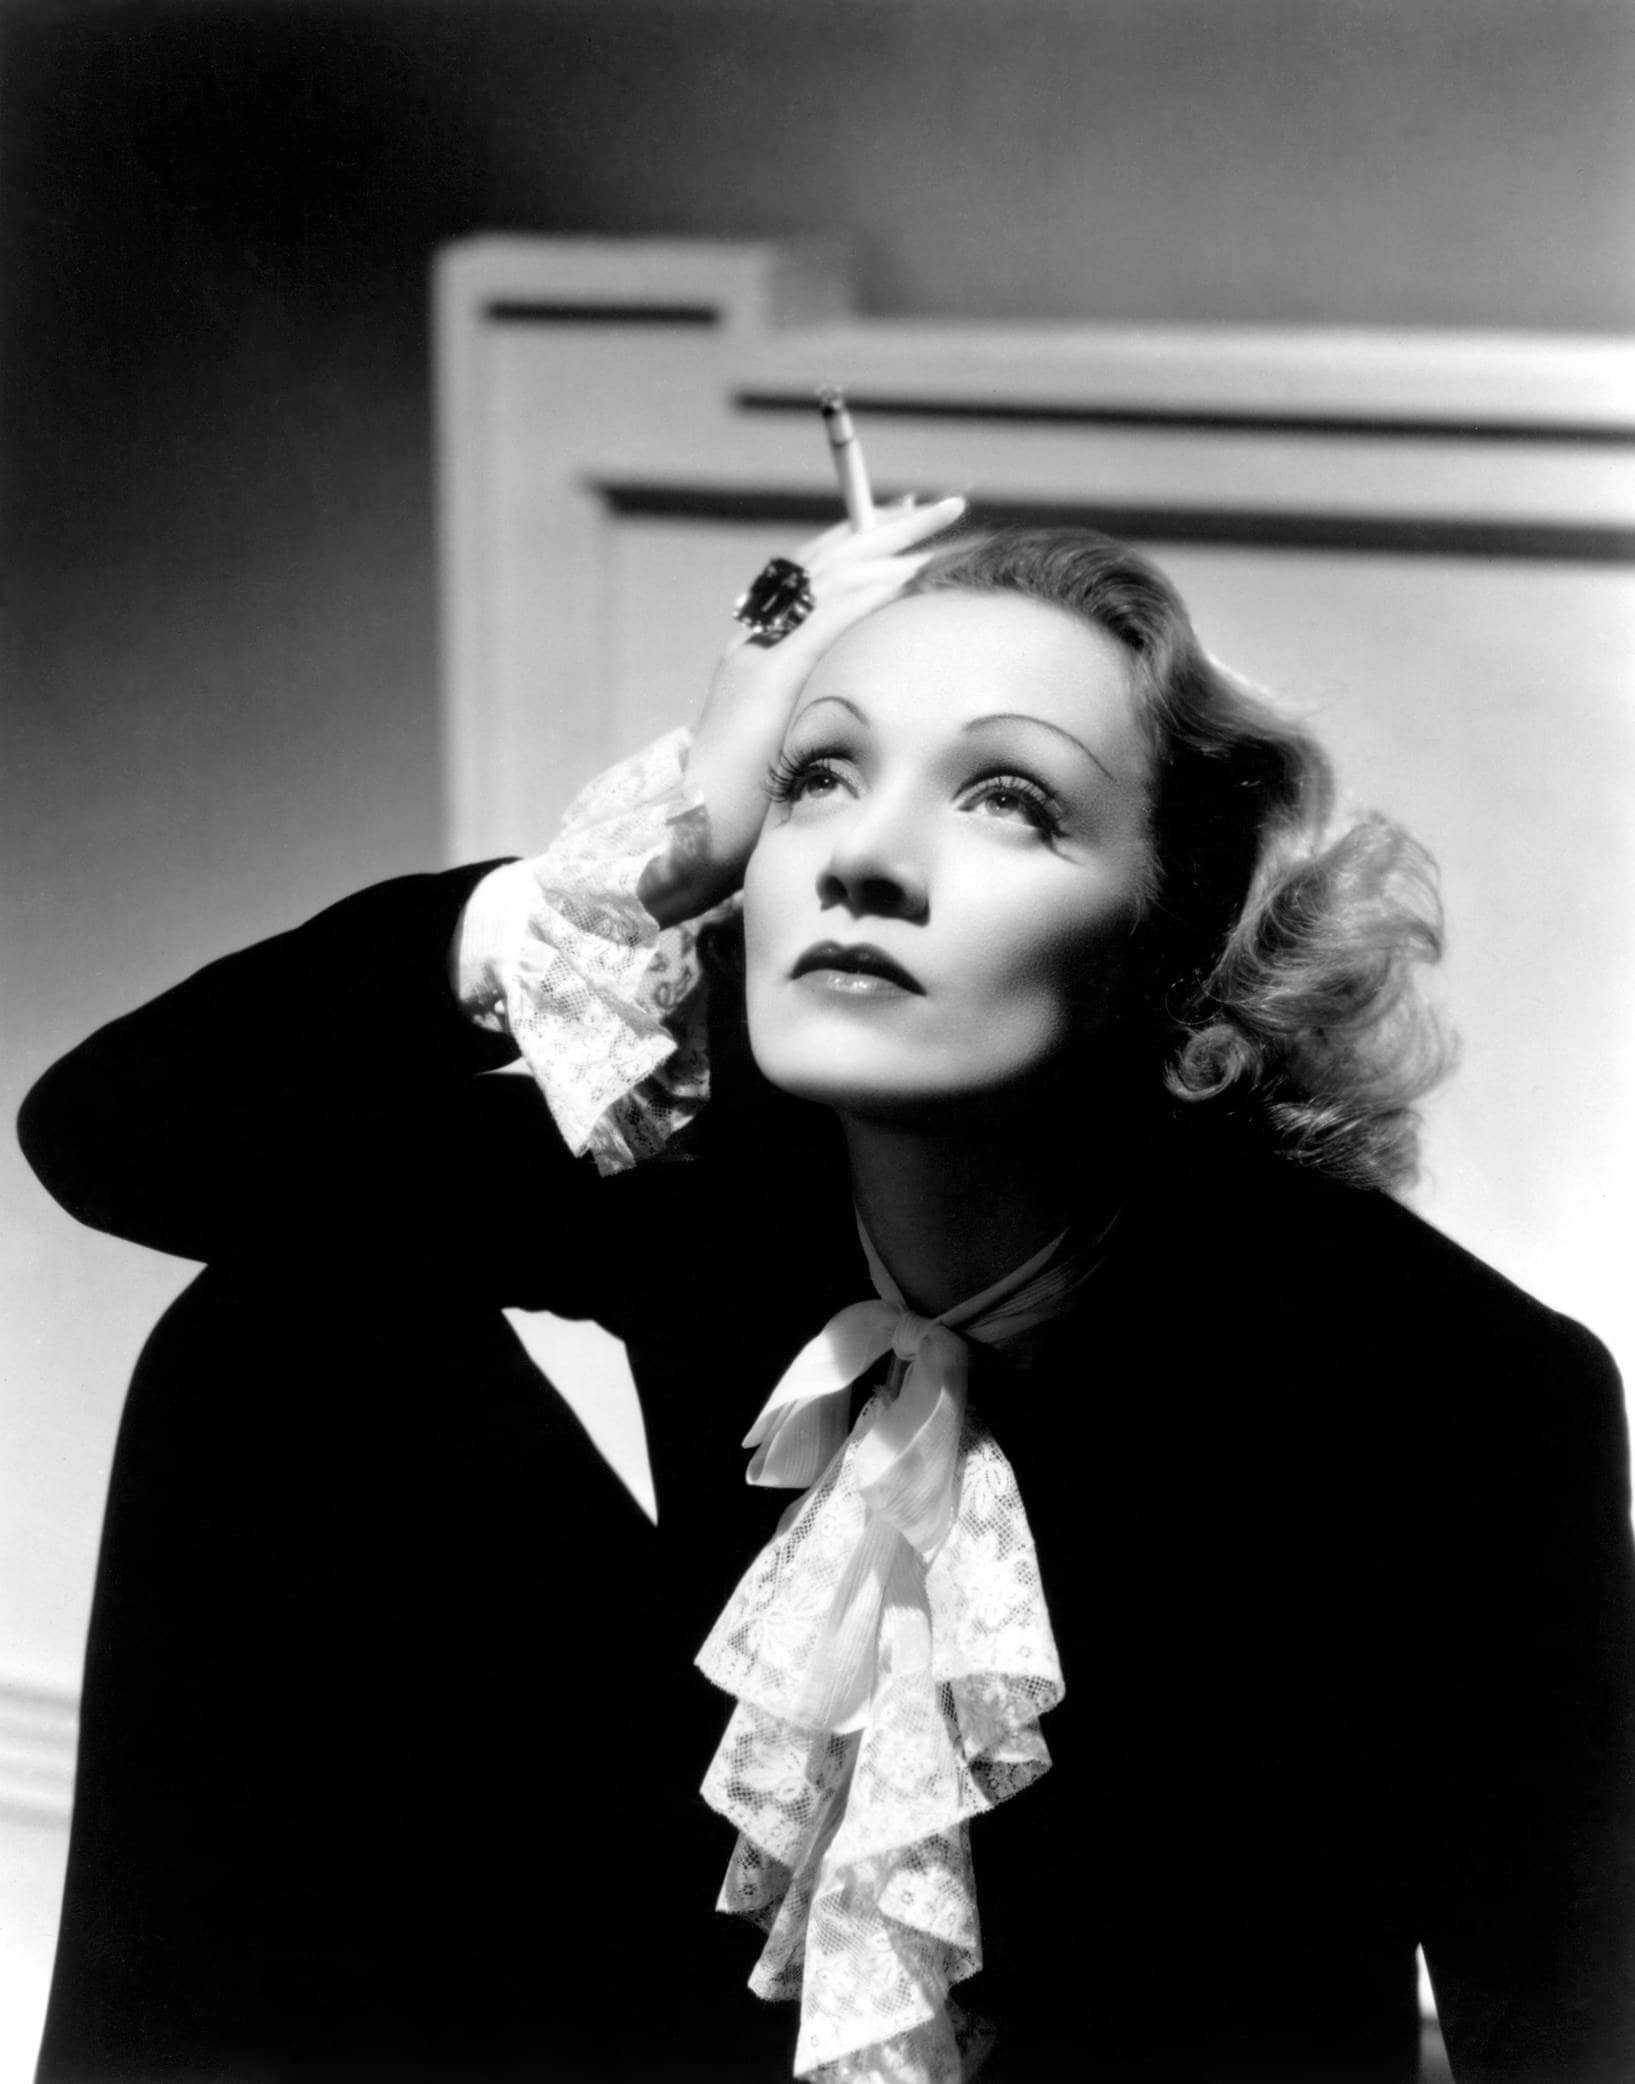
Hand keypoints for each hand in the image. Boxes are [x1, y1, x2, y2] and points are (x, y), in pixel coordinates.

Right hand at [641, 495, 966, 923]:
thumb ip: (822, 715)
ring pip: (829, 575)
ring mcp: (758, 655)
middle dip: (885, 526)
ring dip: (887, 541)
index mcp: (763, 650)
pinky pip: (824, 620)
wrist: (694, 836)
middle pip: (827, 560)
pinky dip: (868, 589)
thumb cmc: (749, 808)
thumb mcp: (793, 744)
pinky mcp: (766, 681)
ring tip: (936, 518)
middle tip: (940, 504)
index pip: (818, 577)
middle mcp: (757, 640)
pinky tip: (907, 570)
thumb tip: (869, 709)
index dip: (866, 543)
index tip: (913, 521)